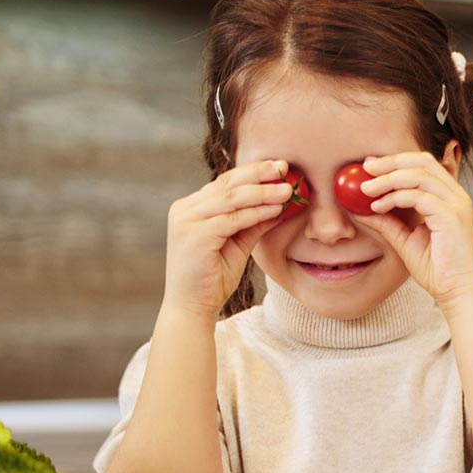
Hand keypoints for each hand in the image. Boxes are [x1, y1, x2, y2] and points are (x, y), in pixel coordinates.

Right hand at [163, 159, 295, 315]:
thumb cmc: (213, 277)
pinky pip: (232, 219)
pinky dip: (256, 212)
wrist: (191, 306)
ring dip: (262, 192)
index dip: (253, 173)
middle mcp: (185, 209)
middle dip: (258, 174)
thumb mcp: (238, 244)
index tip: (279, 167)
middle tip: (285, 167)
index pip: (225, 183)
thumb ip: (254, 223)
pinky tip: (276, 208)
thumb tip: (281, 205)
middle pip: (227, 184)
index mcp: (192, 208)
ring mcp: (187, 221)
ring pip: (230, 199)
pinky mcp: (195, 235)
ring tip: (288, 188)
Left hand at [348, 151, 472, 306]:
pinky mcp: (452, 216)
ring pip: (419, 174)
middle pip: (422, 161)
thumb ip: (387, 222)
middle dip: (390, 162)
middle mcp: (456, 196)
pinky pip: (419, 196)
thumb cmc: (438, 271)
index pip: (424, 165)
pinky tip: (377, 207)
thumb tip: (361, 209)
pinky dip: (394, 197)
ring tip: (365, 189)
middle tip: (365, 169)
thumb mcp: (405, 240)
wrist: (457, 292)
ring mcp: (457, 204)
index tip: (369, 167)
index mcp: (449, 198)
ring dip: (388, 179)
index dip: (395, 161)